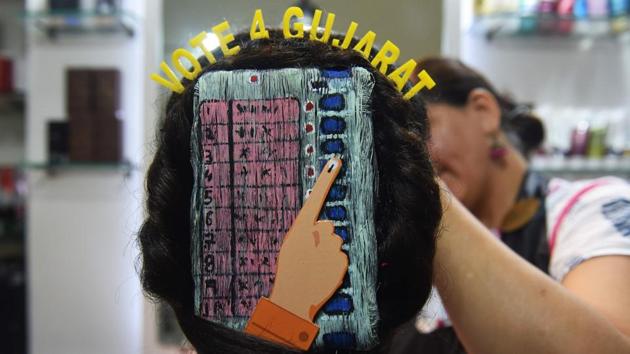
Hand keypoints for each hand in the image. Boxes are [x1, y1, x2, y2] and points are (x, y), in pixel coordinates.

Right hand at [269, 158, 347, 320]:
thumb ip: (306, 231)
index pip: (315, 198)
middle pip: (329, 226)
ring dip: (329, 252)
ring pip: (336, 242)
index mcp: (300, 228)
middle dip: (323, 239)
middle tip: (311, 257)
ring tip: (317, 267)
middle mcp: (316, 234)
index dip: (326, 179)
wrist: (294, 299)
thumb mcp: (291, 247)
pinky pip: (342, 256)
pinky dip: (336, 265)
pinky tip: (324, 273)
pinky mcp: (342, 261)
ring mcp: (330, 247)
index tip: (337, 161)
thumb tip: (324, 225)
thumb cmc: (290, 272)